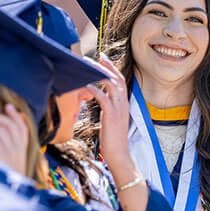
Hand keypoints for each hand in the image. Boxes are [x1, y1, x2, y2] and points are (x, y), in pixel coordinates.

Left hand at [0, 104, 29, 175]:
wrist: (7, 195)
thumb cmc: (3, 179)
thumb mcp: (10, 163)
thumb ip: (7, 148)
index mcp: (24, 150)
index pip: (23, 127)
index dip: (16, 116)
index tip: (9, 107)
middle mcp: (20, 150)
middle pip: (10, 125)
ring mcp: (12, 153)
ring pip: (0, 130)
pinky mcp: (2, 156)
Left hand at [86, 55, 136, 180]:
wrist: (119, 155)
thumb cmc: (113, 141)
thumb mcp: (111, 121)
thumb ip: (108, 109)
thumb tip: (100, 102)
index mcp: (124, 104)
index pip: (120, 81)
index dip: (112, 68)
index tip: (103, 59)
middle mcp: (123, 103)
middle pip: (116, 77)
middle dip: (107, 65)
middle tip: (97, 56)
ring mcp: (118, 107)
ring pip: (110, 83)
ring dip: (98, 72)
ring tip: (88, 65)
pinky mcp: (111, 113)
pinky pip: (102, 95)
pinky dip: (93, 88)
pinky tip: (85, 84)